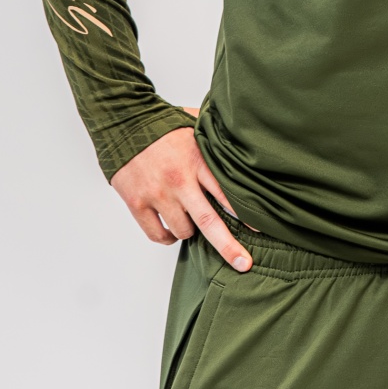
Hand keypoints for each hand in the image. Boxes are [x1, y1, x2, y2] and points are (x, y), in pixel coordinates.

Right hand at [109, 106, 253, 271]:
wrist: (125, 123)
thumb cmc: (164, 126)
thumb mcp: (196, 128)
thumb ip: (216, 142)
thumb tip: (243, 141)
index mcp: (198, 161)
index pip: (226, 192)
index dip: (245, 213)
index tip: (262, 229)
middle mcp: (179, 180)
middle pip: (208, 221)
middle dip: (229, 246)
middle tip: (244, 264)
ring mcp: (158, 194)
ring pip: (183, 231)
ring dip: (190, 231)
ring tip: (189, 218)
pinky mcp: (137, 203)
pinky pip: (158, 235)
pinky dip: (168, 237)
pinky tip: (172, 229)